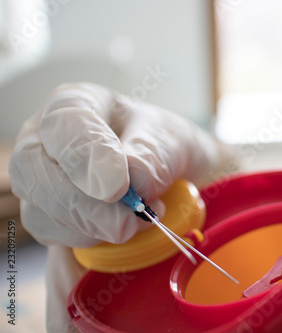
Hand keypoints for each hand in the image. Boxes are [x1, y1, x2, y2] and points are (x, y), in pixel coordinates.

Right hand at [9, 82, 234, 331]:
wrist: (164, 168)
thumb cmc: (161, 144)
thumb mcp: (169, 140)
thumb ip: (151, 156)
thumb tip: (133, 182)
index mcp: (76, 103)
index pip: (66, 123)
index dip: (87, 156)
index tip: (117, 187)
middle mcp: (44, 137)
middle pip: (34, 169)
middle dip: (83, 204)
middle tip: (128, 222)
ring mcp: (38, 175)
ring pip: (39, 208)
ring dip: (90, 226)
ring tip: (137, 221)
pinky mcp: (44, 211)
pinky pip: (51, 232)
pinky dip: (87, 238)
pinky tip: (119, 228)